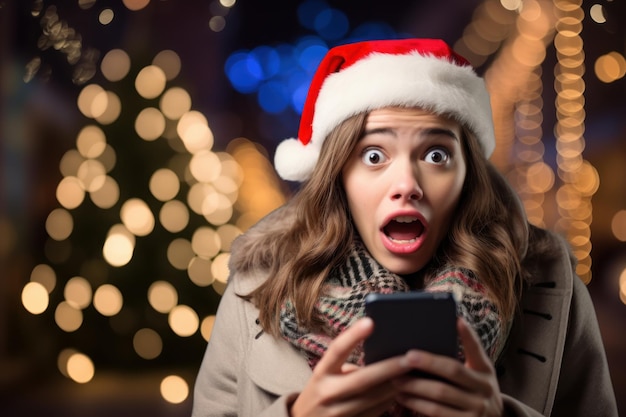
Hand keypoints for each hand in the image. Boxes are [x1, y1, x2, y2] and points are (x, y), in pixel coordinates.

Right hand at [290, 317, 412, 416]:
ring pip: (374, 399)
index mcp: (321, 373)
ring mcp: (338, 413)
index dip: (353, 336)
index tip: (371, 322)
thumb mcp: (325, 375)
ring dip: (396, 386)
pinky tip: (405, 390)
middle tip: (409, 358)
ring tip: (415, 373)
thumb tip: (380, 354)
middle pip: (362, 379)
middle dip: (388, 368)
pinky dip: (391, 400)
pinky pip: (376, 412)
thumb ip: (346, 366)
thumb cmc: (321, 391)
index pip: (337, 350)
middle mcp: (328, 393)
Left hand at [393, 318, 503, 416]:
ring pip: (440, 393)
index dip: (467, 334)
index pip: (476, 349)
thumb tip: (434, 336)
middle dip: (428, 362)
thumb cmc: (472, 391)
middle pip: (452, 370)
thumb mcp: (476, 375)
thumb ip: (461, 360)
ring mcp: (476, 409)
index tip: (455, 318)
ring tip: (396, 378)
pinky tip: (402, 397)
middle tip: (406, 357)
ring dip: (415, 385)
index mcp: (485, 370)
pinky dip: (416, 403)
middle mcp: (485, 388)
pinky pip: (435, 412)